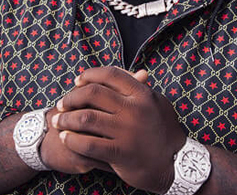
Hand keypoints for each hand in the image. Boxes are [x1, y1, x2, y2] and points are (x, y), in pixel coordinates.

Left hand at [52, 67, 186, 192]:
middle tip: (61, 104)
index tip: (77, 81)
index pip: (110, 74)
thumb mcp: (157, 104)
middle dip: (71, 98)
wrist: (177, 164)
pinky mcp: (121, 153)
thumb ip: (142, 88)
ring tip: (58, 122)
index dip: (89, 75)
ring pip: (85, 118)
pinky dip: (72, 140)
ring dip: (66, 119)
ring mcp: (127, 131)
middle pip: (92, 94)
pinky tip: (66, 139)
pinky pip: (88, 144)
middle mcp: (134, 109)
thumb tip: (136, 72)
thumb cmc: (165, 131)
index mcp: (143, 94)